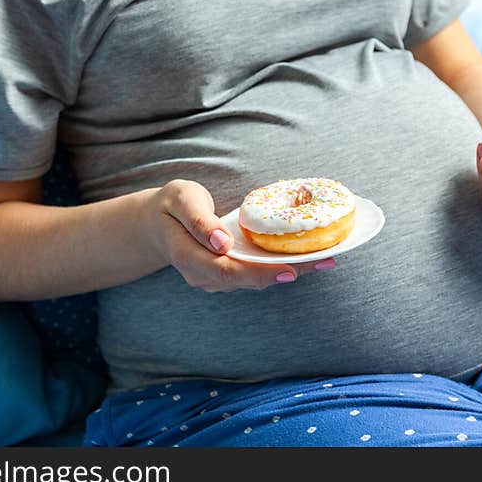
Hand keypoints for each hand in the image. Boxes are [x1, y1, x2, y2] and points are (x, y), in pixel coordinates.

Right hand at [151, 179, 333, 291]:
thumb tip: (222, 242)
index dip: (260, 274)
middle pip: (247, 281)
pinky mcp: (225, 276)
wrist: (156, 224)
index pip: (227, 271)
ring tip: (324, 259)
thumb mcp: (180, 199)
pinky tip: (305, 258)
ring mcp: (213, 280)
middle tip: (325, 262)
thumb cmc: (170, 206)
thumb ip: (199, 220)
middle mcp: (202, 276)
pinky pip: (254, 275)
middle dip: (287, 273)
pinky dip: (278, 267)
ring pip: (254, 281)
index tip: (291, 271)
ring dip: (289, 271)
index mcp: (188, 256)